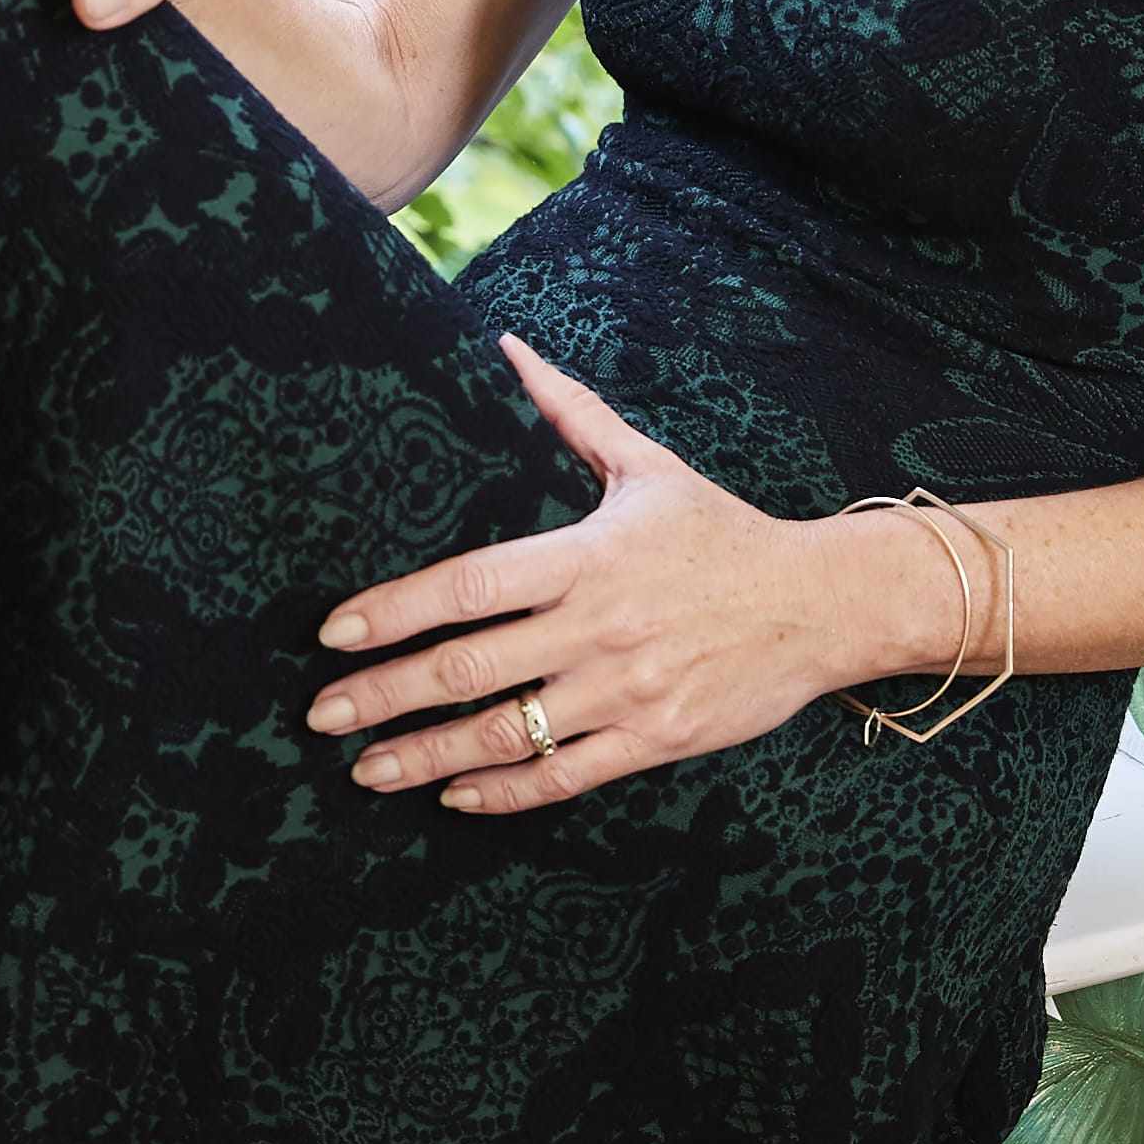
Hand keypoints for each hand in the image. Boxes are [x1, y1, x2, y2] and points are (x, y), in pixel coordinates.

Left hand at [304, 340, 963, 811]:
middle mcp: (599, 626)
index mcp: (586, 555)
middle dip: (384, 696)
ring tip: (369, 770)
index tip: (333, 635)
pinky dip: (503, 790)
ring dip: (425, 755)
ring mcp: (627, 690)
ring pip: (505, 733)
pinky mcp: (658, 739)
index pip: (466, 586)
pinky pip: (565, 775)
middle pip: (468, 669)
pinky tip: (455, 796)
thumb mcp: (646, 465)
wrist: (823, 602)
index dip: (392, 612)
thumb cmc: (724, 532)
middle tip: (320, 715)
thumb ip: (569, 413)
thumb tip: (508, 348)